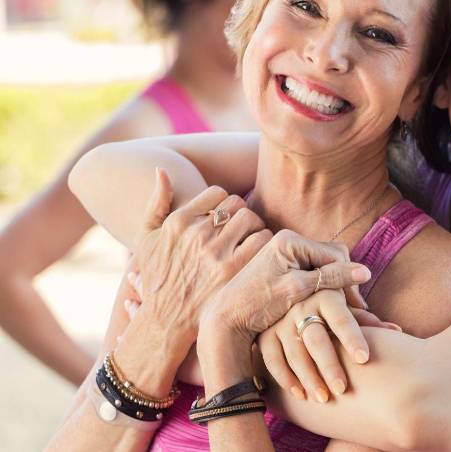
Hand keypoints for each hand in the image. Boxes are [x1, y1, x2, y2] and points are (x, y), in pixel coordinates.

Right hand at [132, 169, 267, 341]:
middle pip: (237, 204)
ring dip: (255, 227)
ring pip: (251, 218)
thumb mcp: (146, 241)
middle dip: (241, 214)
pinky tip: (258, 254)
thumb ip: (155, 204)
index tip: (225, 219)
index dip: (225, 204)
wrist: (165, 322)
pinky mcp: (234, 270)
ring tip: (251, 240)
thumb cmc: (157, 278)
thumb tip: (163, 170)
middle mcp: (196, 233)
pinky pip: (262, 240)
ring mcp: (215, 252)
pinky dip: (264, 243)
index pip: (217, 193)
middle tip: (242, 229)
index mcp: (177, 222)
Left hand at [200, 229, 372, 352]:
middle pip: (331, 259)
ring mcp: (286, 254)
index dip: (349, 280)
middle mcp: (288, 241)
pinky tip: (326, 307)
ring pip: (324, 268)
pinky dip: (322, 289)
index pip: (335, 255)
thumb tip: (365, 272)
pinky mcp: (283, 268)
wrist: (225, 319)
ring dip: (334, 287)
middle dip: (343, 283)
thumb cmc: (257, 304)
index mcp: (290, 240)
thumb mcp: (297, 290)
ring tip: (342, 311)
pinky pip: (312, 274)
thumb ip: (331, 278)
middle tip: (354, 310)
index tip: (358, 307)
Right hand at [258, 290, 399, 400]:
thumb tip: (397, 331)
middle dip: (329, 366)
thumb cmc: (327, 303)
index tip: (364, 359)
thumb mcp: (344, 304)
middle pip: (316, 340)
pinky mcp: (265, 335)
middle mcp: (301, 306)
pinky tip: (300, 395)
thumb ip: (366, 319)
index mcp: (326, 296)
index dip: (353, 338)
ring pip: (294, 353)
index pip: (342, 319)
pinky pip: (272, 359)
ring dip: (309, 378)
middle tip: (343, 389)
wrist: (288, 289)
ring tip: (324, 399)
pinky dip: (285, 378)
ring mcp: (280, 321)